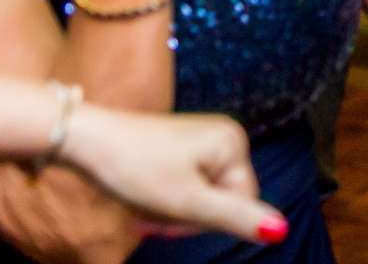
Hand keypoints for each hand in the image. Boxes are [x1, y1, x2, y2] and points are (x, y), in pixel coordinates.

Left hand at [63, 105, 286, 247]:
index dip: (207, 221)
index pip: (241, 202)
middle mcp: (224, 135)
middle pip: (221, 197)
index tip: (170, 221)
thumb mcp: (186, 202)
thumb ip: (235, 217)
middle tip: (152, 218)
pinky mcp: (180, 144)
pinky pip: (187, 182)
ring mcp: (202, 138)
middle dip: (187, 215)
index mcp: (233, 144)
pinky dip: (166, 196)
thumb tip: (282, 231)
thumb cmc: (135, 169)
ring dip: (173, 210)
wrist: (85, 139)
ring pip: (201, 194)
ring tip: (143, 207)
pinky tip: (143, 195)